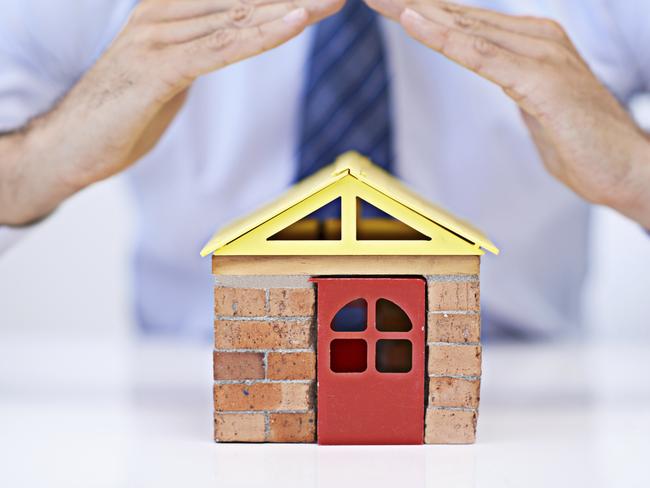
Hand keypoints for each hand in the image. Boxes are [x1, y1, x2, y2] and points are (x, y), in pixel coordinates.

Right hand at [0, 0, 343, 224]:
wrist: (73, 144)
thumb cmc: (126, 108)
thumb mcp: (175, 69)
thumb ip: (206, 44)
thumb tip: (240, 32)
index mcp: (169, 7)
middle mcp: (164, 10)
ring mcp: (159, 36)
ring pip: (240, 16)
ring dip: (294, 8)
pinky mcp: (159, 69)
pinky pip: (221, 48)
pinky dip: (261, 35)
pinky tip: (296, 22)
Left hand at [366, 0, 649, 226]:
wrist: (626, 168)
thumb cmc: (581, 142)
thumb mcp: (533, 105)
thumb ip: (513, 81)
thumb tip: (495, 72)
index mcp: (530, 44)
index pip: (466, 22)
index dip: (424, 13)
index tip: (388, 6)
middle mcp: (535, 39)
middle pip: (459, 16)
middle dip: (411, 5)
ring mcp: (540, 55)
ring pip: (465, 28)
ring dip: (418, 13)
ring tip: (381, 1)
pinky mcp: (540, 80)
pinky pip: (482, 56)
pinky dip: (446, 39)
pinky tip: (415, 23)